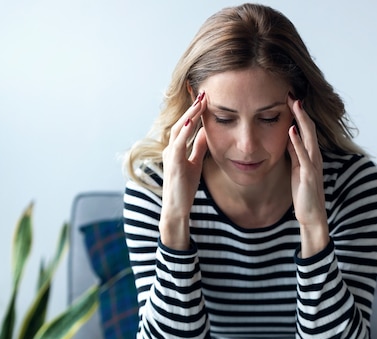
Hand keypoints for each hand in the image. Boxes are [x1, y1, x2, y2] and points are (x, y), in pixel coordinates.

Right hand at [159, 92, 208, 249]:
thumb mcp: (195, 163)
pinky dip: (184, 130)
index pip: (185, 124)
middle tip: (202, 90)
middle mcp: (170, 148)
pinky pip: (178, 143)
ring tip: (200, 100)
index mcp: (176, 148)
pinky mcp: (173, 163)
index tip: (203, 95)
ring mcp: (170, 155)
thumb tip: (207, 132)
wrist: (176, 209)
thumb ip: (199, 147)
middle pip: (181, 122)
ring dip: (190, 114)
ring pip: (179, 129)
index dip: (194, 110)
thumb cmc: (184, 188)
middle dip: (192, 106)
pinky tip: (191, 119)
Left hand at [287, 94, 329, 256]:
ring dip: (301, 120)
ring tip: (294, 104)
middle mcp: (315, 156)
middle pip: (308, 127)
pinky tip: (291, 130)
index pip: (305, 128)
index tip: (289, 96)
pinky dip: (297, 142)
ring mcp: (313, 164)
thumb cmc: (304, 193)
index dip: (298, 112)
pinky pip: (303, 155)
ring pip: (308, 137)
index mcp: (311, 154)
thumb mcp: (297, 168)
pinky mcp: (309, 175)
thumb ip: (294, 152)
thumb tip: (288, 135)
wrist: (312, 215)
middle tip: (291, 92)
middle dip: (300, 110)